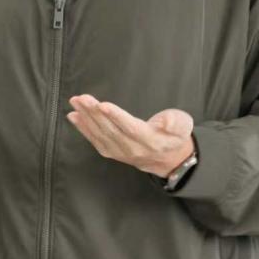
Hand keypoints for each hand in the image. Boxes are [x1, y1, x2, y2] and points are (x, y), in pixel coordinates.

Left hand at [66, 94, 194, 177]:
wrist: (168, 159)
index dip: (116, 117)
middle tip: (82, 98)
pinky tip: (75, 116)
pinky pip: (95, 140)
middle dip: (94, 113)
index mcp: (150, 141)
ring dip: (86, 118)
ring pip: (100, 135)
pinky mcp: (111, 151)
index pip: (131, 128)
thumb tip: (164, 121)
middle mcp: (132, 149)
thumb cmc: (174, 136)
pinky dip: (83, 128)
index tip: (103, 106)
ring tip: (76, 102)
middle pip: (111, 130)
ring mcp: (120, 152)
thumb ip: (175, 123)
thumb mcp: (183, 126)